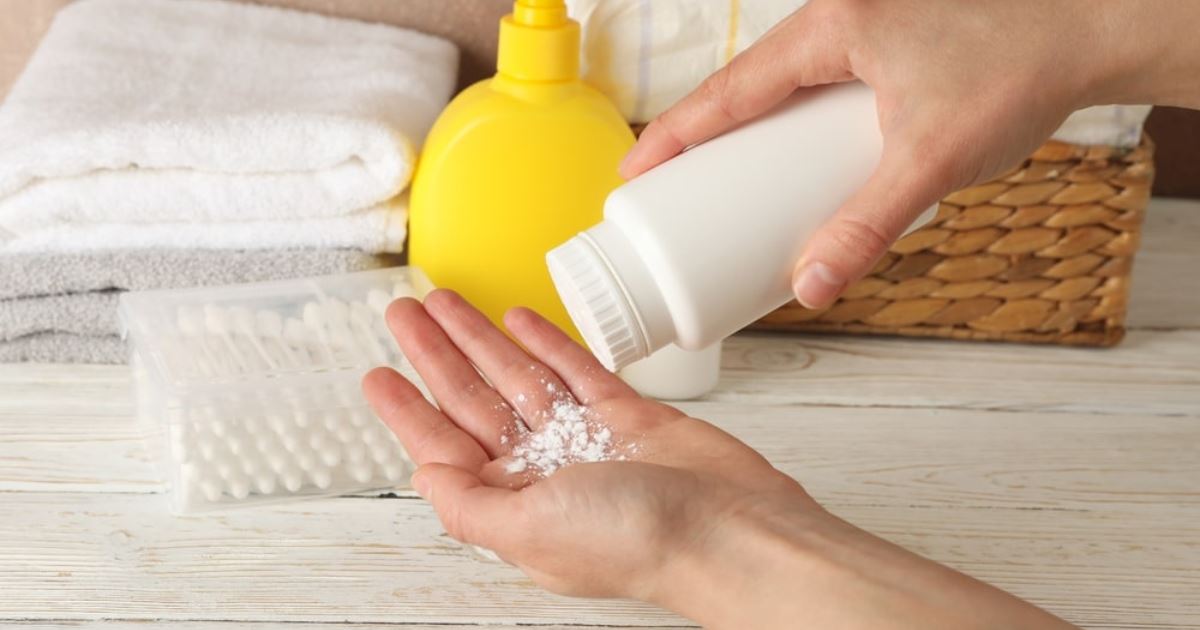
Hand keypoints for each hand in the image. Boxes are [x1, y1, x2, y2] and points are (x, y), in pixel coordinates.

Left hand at [362, 288, 818, 599]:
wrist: (731, 530)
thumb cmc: (639, 541)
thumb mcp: (529, 530)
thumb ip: (468, 504)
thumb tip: (422, 474)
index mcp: (514, 504)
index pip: (443, 445)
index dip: (407, 409)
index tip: (377, 374)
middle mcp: (545, 472)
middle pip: (474, 401)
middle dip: (437, 356)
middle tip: (404, 313)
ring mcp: (587, 440)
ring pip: (519, 377)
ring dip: (481, 339)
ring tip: (446, 302)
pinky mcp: (629, 416)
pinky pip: (576, 370)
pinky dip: (546, 343)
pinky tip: (519, 320)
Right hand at [619, 0, 1192, 309]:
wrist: (1087, 35)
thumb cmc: (1018, 71)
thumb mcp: (931, 159)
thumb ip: (869, 225)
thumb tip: (814, 287)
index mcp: (832, 28)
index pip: (730, 89)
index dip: (675, 133)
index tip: (633, 172)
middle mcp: (837, 21)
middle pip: (742, 87)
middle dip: (696, 138)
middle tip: (659, 191)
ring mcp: (859, 31)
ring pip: (775, 87)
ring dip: (739, 132)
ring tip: (708, 185)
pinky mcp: (882, 49)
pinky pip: (809, 88)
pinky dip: (782, 126)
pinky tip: (780, 161)